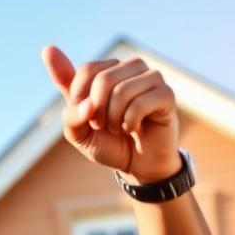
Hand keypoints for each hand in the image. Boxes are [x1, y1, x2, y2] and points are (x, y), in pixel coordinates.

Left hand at [41, 46, 180, 183]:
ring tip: (119, 128)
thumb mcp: (79, 132)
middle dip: (96, 112)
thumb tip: (79, 94)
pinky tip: (134, 129)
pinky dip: (129, 123)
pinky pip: (140, 103)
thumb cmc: (108, 144)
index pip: (86, 71)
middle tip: (103, 126)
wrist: (136, 165)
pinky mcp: (165, 94)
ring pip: (121, 91)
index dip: (79, 100)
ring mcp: (150, 78)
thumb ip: (69, 112)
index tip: (86, 118)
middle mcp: (130, 68)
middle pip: (103, 79)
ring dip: (113, 120)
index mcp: (108, 71)